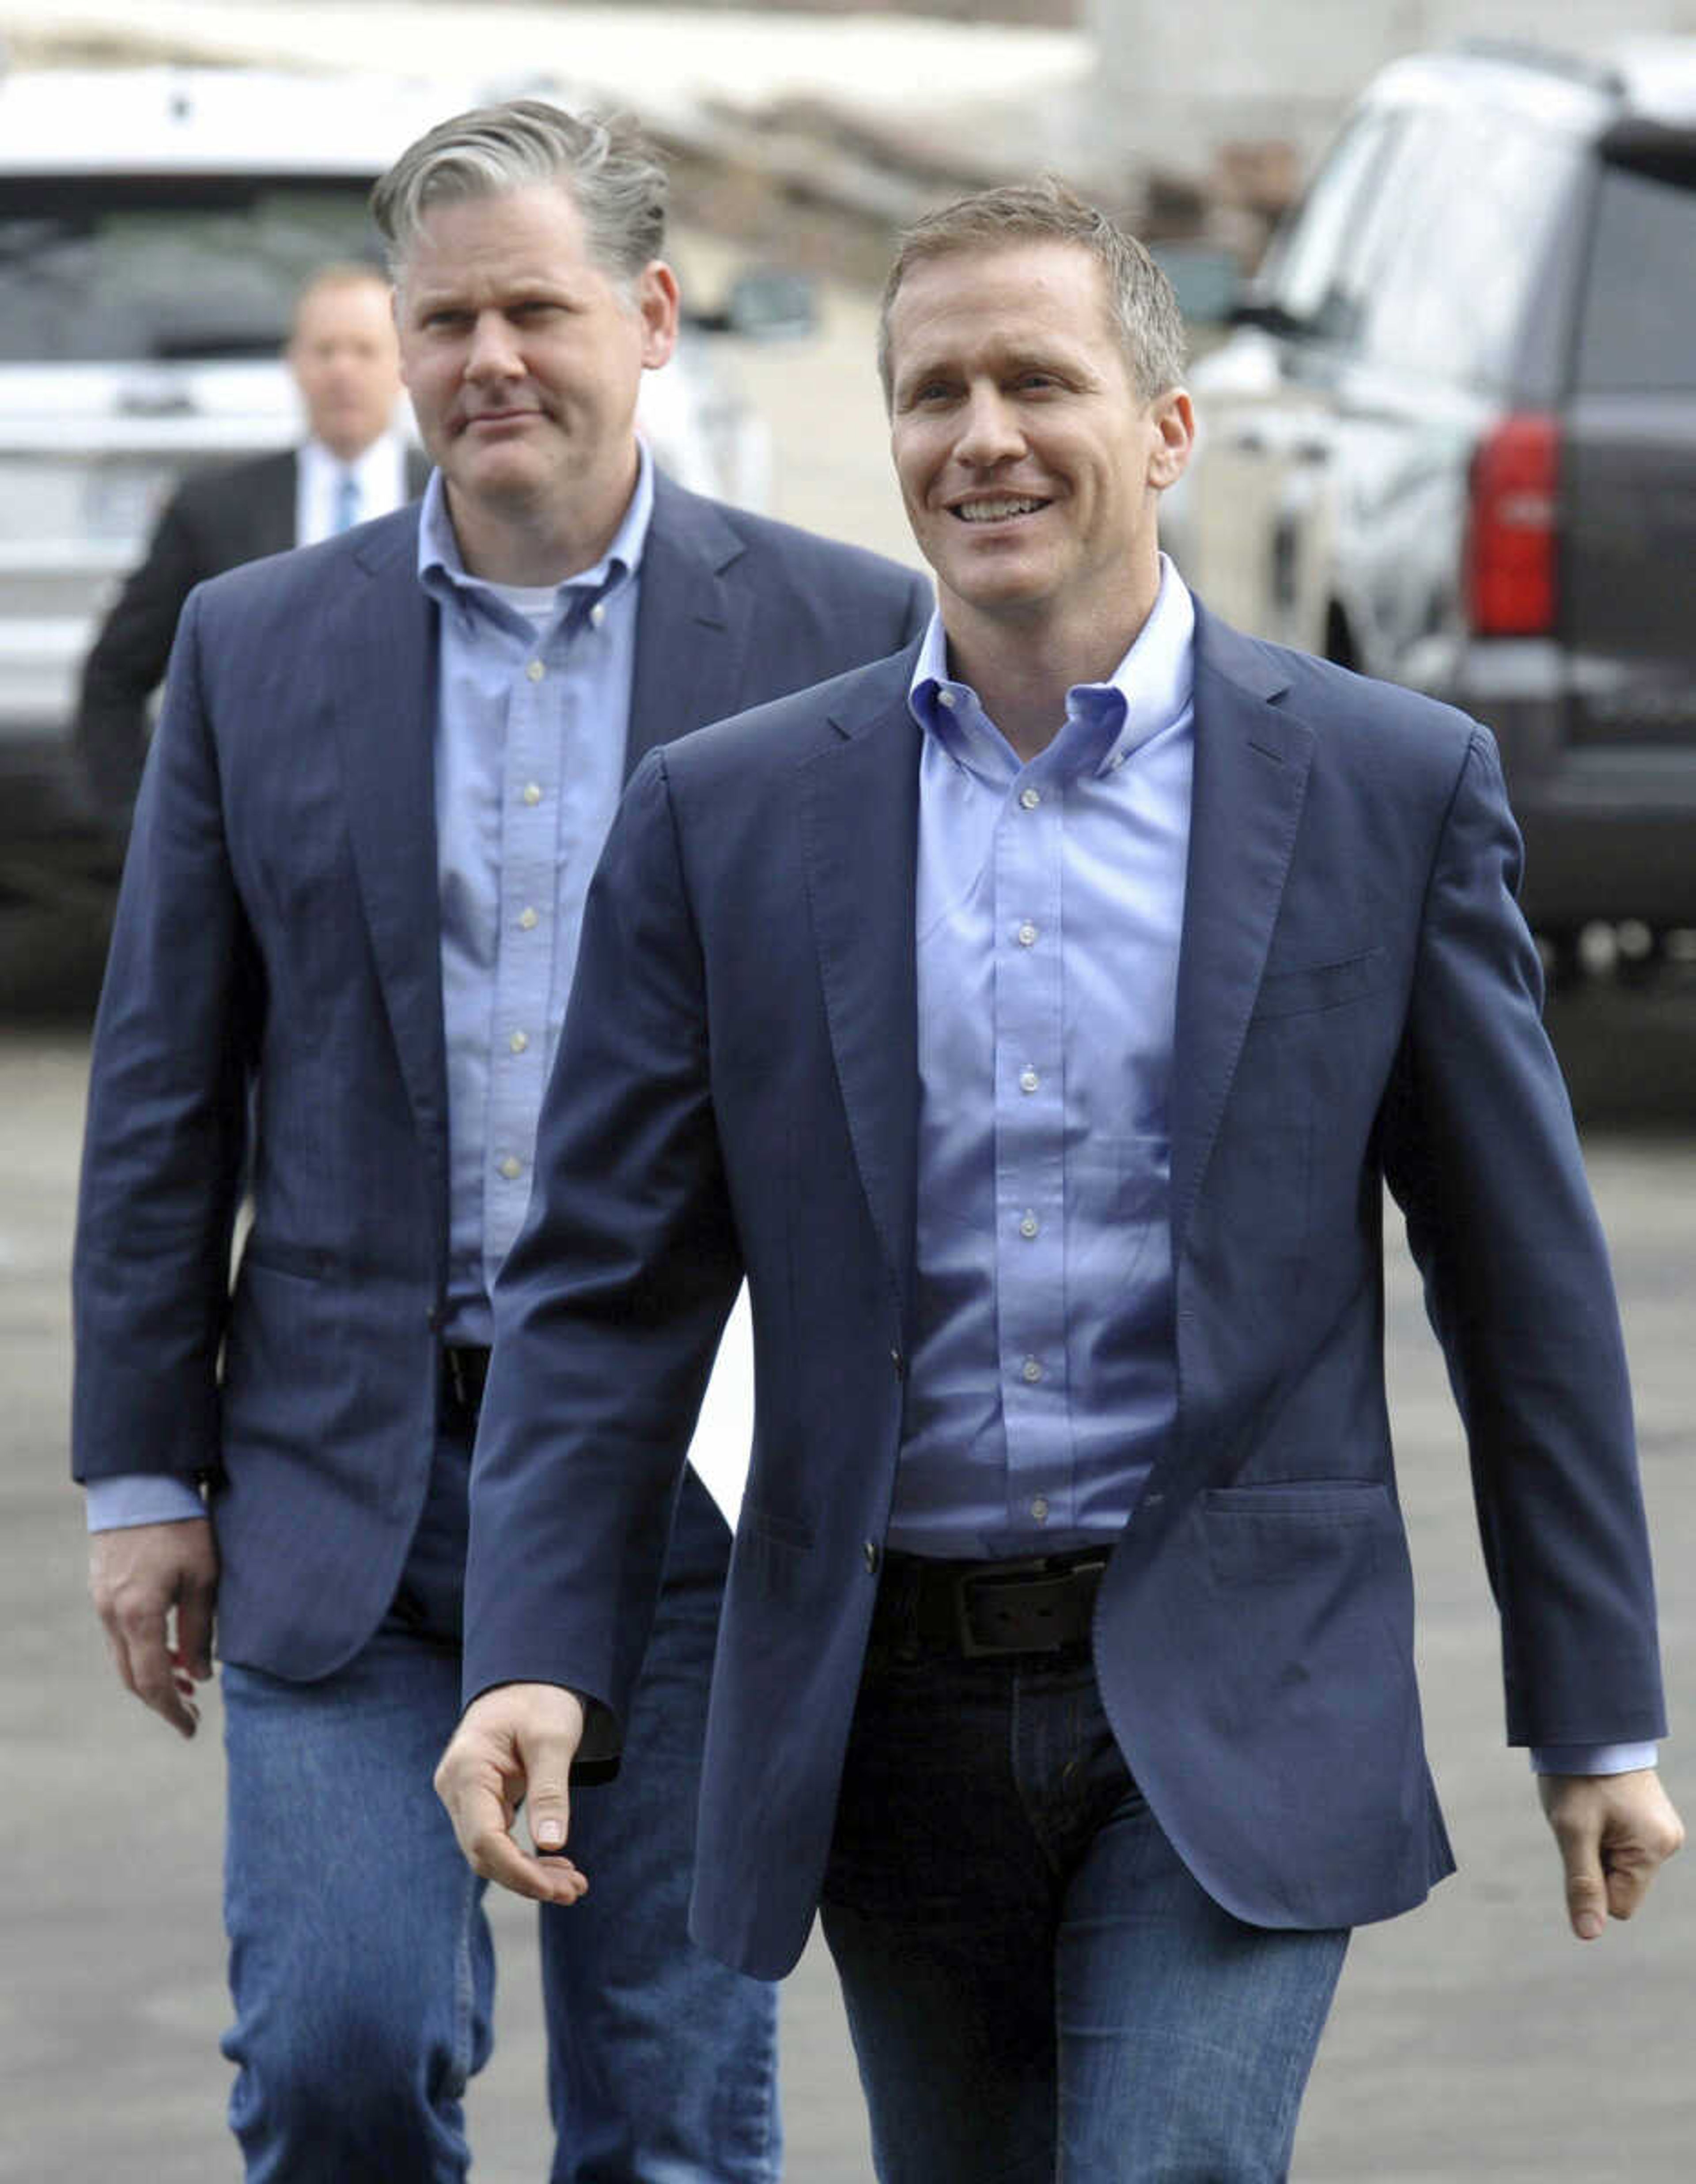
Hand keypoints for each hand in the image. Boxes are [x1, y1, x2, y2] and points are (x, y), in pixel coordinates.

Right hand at [88, 1517, 218, 1739]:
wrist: (141, 1482)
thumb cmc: (182, 1526)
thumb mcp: (204, 1578)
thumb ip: (199, 1630)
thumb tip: (200, 1675)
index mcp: (138, 1615)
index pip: (151, 1682)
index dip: (171, 1710)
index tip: (191, 1728)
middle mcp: (112, 1614)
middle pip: (130, 1676)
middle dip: (160, 1699)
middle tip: (191, 1710)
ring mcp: (102, 1601)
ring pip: (122, 1656)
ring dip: (151, 1674)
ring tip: (185, 1679)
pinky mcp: (102, 1588)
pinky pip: (119, 1634)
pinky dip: (141, 1650)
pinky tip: (166, 1646)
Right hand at [435, 1683, 589, 1906]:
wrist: (527, 1679)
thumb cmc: (540, 1700)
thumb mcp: (552, 1738)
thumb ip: (550, 1789)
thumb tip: (553, 1844)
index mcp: (467, 1769)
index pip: (484, 1838)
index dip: (518, 1870)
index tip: (555, 1889)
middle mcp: (455, 1788)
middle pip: (484, 1853)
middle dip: (528, 1878)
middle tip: (575, 1891)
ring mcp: (463, 1797)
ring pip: (490, 1852)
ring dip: (529, 1873)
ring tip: (574, 1885)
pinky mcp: (478, 1802)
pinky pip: (496, 1840)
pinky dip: (525, 1858)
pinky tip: (556, 1867)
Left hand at [1539, 1768, 1683, 1938]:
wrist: (1585, 1726)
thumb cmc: (1577, 1775)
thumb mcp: (1572, 1830)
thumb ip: (1582, 1884)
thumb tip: (1589, 1934)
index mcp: (1654, 1849)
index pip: (1620, 1905)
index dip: (1593, 1883)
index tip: (1581, 1843)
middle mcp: (1667, 1842)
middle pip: (1622, 1885)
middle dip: (1596, 1862)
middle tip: (1583, 1822)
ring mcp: (1660, 1829)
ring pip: (1620, 1865)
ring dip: (1598, 1845)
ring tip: (1590, 1809)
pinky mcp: (1650, 1818)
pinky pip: (1623, 1844)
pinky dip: (1605, 1832)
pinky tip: (1598, 1803)